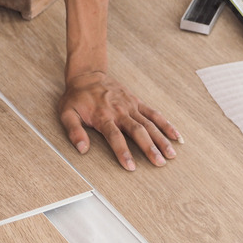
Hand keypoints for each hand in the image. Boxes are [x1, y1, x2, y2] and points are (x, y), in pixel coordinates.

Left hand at [58, 71, 181, 170]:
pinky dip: (166, 124)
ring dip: (161, 139)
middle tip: (159, 163)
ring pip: (149, 124)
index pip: (115, 137)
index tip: (131, 167)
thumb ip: (74, 131)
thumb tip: (82, 149)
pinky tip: (175, 136)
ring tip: (171, 155)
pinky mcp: (137, 102)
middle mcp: (120, 111)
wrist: (88, 75)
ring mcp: (131, 106)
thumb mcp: (67, 113)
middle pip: (137, 131)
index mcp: (103, 116)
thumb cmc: (76, 97)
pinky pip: (154, 113)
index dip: (123, 152)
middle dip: (149, 148)